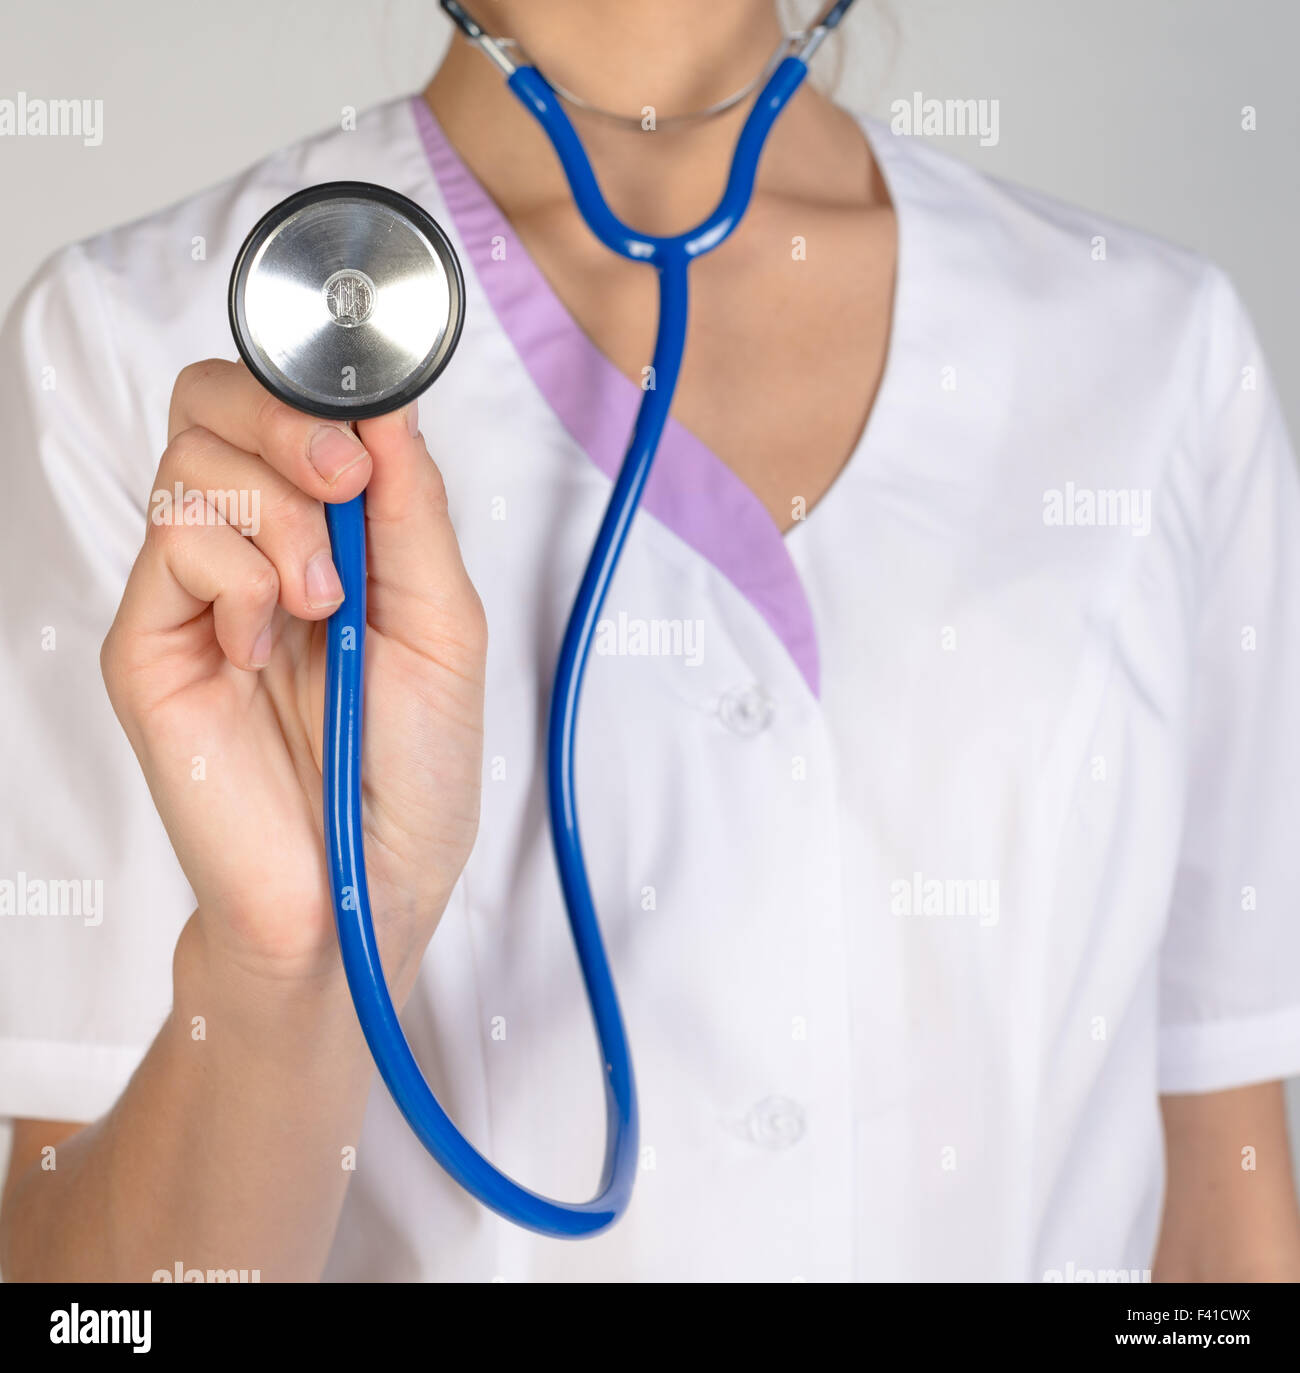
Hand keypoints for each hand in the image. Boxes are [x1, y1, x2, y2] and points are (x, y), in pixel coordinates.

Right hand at [101, 360, 485, 991]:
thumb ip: (413, 512)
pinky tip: (268, 650)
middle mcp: (254, 553)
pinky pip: (174, 548)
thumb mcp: (443, 628)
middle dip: (286, 425)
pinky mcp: (151, 645)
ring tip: (322, 609)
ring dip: (279, 520)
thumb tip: (389, 406)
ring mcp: (194, 596)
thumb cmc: (409, 776)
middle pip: (213, 405)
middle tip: (342, 487)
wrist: (361, 890)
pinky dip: (241, 583)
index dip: (317, 394)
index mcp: (329, 540)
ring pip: (193, 464)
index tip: (369, 438)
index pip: (285, 409)